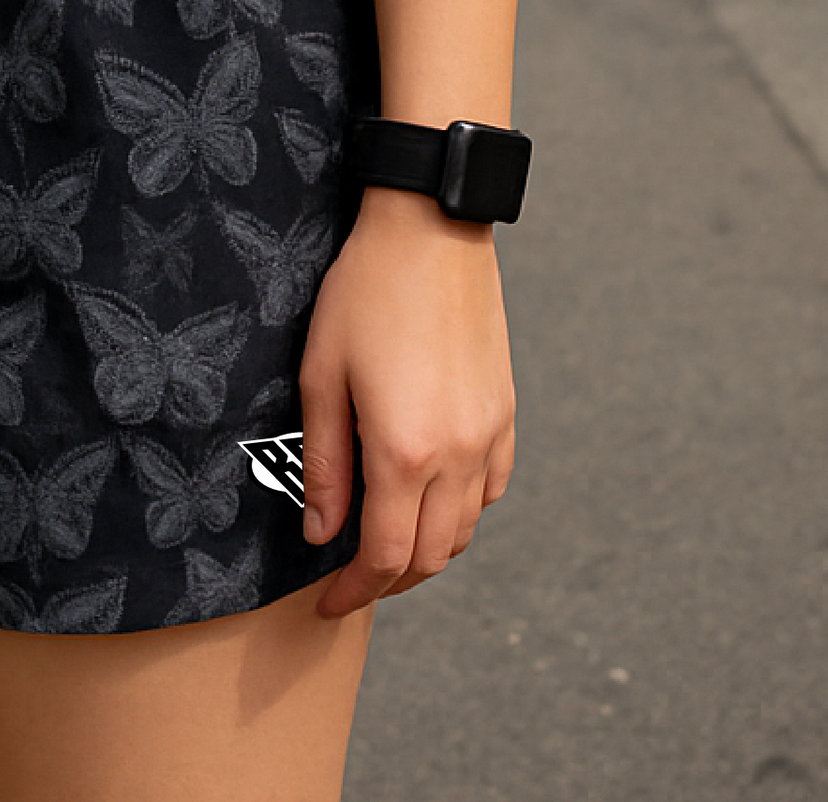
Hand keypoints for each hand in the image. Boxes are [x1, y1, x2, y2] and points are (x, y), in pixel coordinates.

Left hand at [298, 186, 515, 618]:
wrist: (431, 226)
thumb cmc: (366, 290)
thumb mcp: (322, 374)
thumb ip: (324, 465)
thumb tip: (321, 534)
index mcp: (406, 451)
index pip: (385, 557)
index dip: (353, 591)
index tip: (327, 602)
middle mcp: (458, 454)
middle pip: (430, 557)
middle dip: (389, 579)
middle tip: (350, 578)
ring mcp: (489, 434)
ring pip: (465, 529)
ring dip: (427, 548)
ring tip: (386, 538)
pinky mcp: (506, 412)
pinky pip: (491, 489)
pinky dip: (461, 510)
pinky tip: (430, 495)